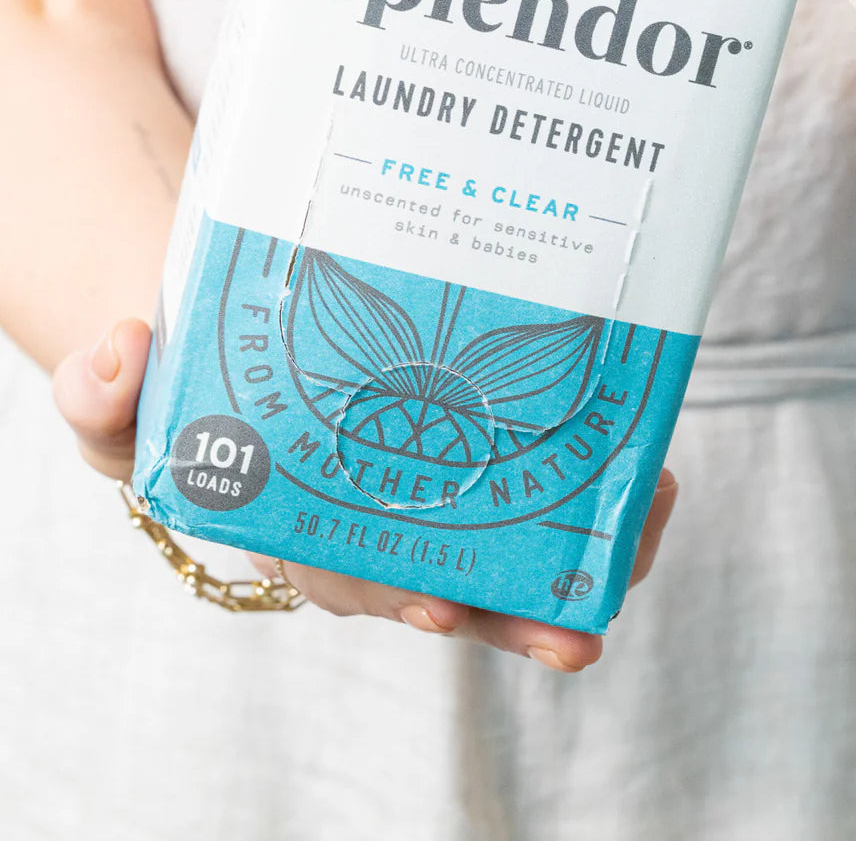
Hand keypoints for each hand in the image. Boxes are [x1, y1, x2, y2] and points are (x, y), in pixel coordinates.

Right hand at [52, 318, 678, 671]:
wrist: (234, 335)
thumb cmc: (178, 389)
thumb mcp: (115, 403)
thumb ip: (100, 399)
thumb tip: (124, 356)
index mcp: (299, 534)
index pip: (349, 584)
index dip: (394, 603)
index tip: (437, 613)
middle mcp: (378, 534)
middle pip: (456, 594)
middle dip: (518, 618)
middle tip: (576, 632)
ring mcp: (434, 494)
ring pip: (516, 551)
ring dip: (583, 553)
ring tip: (645, 517)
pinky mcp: (479, 444)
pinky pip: (544, 483)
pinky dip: (593, 482)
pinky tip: (641, 457)